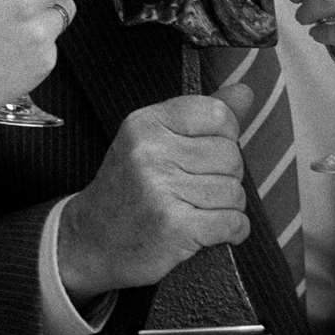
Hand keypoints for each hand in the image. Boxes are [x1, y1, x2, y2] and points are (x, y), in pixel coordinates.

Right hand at [57, 85, 255, 300]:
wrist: (90, 241)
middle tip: (197, 189)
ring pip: (234, 191)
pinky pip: (232, 222)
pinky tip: (211, 231)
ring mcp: (161, 190)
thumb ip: (201, 116)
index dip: (225, 137)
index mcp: (146, 123)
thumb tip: (245, 93)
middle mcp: (151, 151)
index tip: (206, 154)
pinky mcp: (174, 227)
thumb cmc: (127, 190)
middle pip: (231, 155)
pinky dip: (233, 231)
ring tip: (199, 210)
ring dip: (227, 206)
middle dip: (226, 176)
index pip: (218, 114)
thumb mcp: (153, 141)